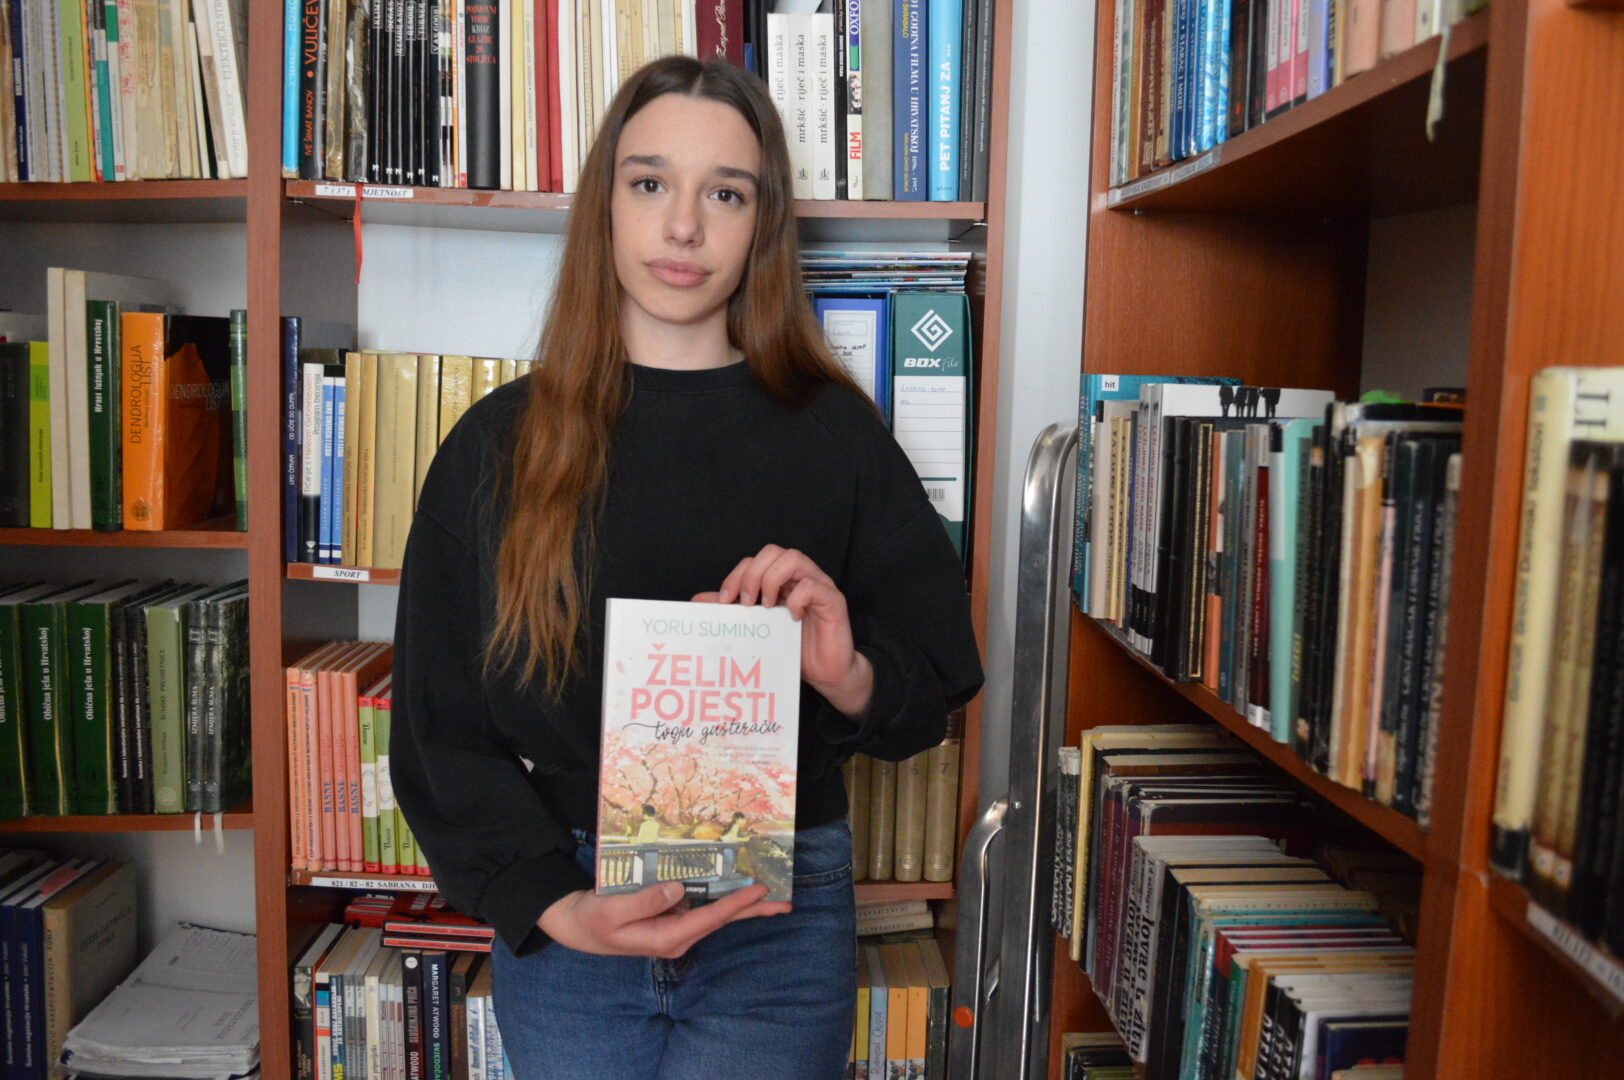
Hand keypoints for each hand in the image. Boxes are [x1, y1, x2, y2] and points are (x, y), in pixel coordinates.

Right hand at [536, 882, 790, 957]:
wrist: (578, 926)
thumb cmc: (593, 919)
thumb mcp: (612, 911)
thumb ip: (645, 900)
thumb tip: (677, 889)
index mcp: (666, 938)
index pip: (708, 919)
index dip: (735, 904)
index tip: (759, 890)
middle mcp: (677, 937)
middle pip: (722, 921)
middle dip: (754, 911)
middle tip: (786, 903)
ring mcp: (676, 929)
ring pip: (717, 915)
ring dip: (744, 906)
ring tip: (773, 897)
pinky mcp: (673, 919)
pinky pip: (704, 908)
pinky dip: (724, 898)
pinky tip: (740, 890)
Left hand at [693, 544, 874, 716]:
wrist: (827, 674)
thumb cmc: (795, 650)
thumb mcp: (757, 630)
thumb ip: (732, 612)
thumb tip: (698, 601)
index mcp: (781, 581)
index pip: (754, 560)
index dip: (736, 575)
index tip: (724, 601)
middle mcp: (800, 577)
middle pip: (773, 551)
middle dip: (752, 574)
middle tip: (745, 603)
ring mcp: (819, 586)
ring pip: (794, 558)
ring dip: (772, 580)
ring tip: (766, 606)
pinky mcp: (834, 601)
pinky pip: (813, 586)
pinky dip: (797, 598)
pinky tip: (791, 617)